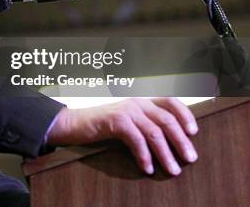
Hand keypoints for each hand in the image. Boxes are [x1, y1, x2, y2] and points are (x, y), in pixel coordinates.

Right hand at [47, 97, 198, 175]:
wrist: (74, 124)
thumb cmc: (102, 125)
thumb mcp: (127, 119)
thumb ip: (145, 122)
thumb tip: (171, 141)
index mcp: (142, 98)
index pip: (170, 101)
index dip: (185, 115)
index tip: (193, 132)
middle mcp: (137, 100)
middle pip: (167, 119)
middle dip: (181, 140)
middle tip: (190, 158)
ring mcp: (126, 109)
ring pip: (154, 132)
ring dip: (166, 153)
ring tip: (172, 169)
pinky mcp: (116, 120)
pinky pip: (137, 139)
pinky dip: (144, 155)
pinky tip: (147, 168)